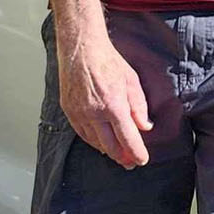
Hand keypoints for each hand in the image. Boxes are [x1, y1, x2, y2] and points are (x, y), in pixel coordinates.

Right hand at [57, 29, 152, 166]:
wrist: (81, 49)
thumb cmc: (108, 61)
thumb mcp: (132, 81)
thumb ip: (139, 107)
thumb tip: (145, 127)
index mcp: (114, 106)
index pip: (128, 139)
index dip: (136, 153)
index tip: (142, 160)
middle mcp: (94, 113)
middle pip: (110, 146)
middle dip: (122, 158)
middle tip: (131, 163)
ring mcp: (79, 113)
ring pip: (95, 142)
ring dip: (108, 151)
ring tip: (118, 155)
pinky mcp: (68, 111)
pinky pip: (82, 134)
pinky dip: (93, 141)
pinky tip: (101, 143)